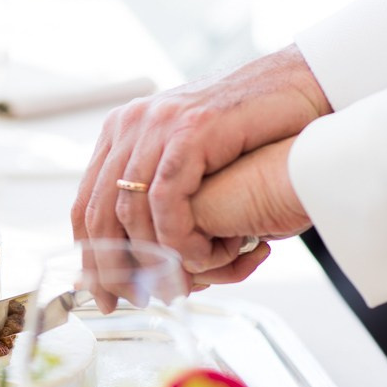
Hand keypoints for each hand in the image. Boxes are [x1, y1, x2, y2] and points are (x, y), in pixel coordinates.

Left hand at [70, 44, 329, 309]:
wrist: (300, 84)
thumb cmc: (253, 127)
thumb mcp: (192, 157)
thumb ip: (161, 188)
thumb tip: (136, 244)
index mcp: (122, 130)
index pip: (86, 203)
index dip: (90, 254)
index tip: (100, 292)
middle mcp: (132, 124)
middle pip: (97, 211)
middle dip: (109, 266)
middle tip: (128, 301)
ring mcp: (157, 124)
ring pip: (128, 209)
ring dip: (147, 259)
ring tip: (168, 289)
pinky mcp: (189, 129)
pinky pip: (166, 199)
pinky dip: (177, 237)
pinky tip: (196, 258)